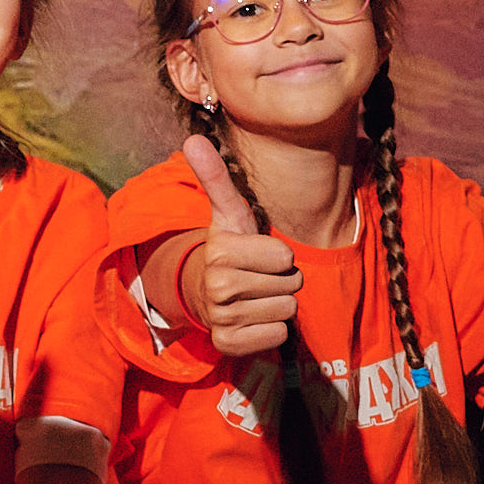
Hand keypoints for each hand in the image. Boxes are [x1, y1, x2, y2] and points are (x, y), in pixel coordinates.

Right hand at [179, 135, 301, 356]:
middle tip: (259, 276)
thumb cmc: (229, 250)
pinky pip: (277, 336)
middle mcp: (216, 288)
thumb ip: (215, 177)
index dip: (279, 254)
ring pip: (286, 310)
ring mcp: (221, 319)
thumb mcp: (228, 214)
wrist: (204, 294)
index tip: (258, 254)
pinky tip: (253, 318)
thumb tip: (192, 138)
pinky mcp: (228, 345)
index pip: (285, 255)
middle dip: (282, 279)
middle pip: (290, 283)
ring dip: (278, 304)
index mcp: (219, 253)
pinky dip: (272, 330)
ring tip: (256, 296)